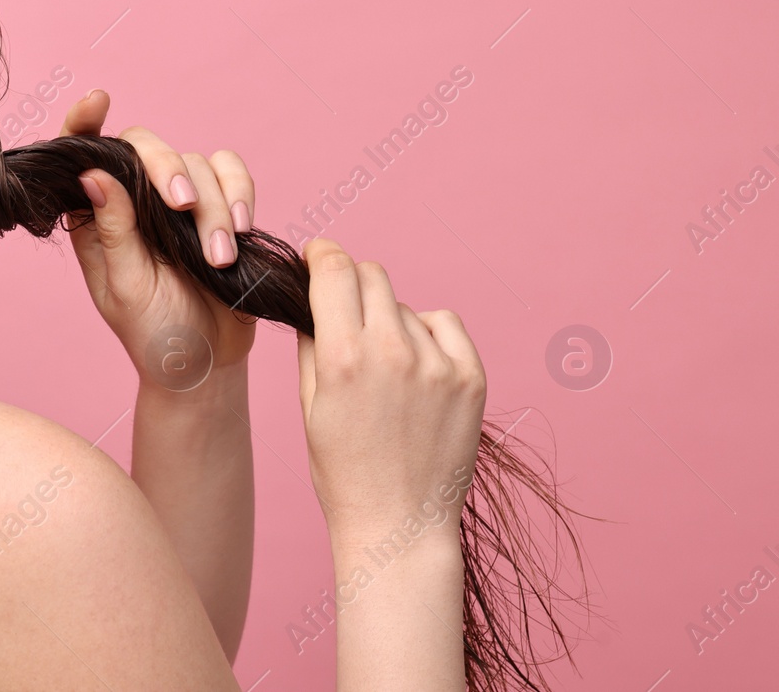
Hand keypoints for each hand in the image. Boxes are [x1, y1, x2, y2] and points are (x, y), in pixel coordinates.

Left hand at [60, 90, 257, 396]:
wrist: (207, 363)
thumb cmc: (154, 333)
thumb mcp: (125, 288)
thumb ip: (113, 230)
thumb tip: (91, 172)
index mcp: (96, 215)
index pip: (83, 155)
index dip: (84, 122)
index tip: (97, 100)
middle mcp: (134, 199)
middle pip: (146, 145)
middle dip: (166, 169)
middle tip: (181, 207)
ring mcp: (178, 201)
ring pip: (196, 163)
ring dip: (214, 206)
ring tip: (217, 257)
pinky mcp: (220, 206)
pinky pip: (232, 173)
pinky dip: (241, 194)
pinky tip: (241, 230)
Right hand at [295, 239, 486, 541]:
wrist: (399, 524)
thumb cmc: (344, 471)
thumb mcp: (310, 404)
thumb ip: (312, 342)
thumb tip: (315, 297)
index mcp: (343, 357)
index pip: (334, 269)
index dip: (322, 254)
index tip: (318, 256)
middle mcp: (392, 351)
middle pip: (372, 276)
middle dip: (352, 283)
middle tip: (347, 311)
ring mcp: (437, 363)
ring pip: (405, 305)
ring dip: (389, 319)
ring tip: (384, 366)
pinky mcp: (471, 377)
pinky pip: (444, 324)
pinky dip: (427, 333)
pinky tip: (415, 365)